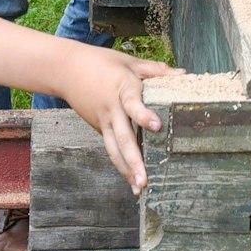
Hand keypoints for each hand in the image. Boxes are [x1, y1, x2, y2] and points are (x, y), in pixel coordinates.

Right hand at [61, 45, 181, 192]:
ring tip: (138, 188)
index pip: (133, 103)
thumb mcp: (129, 62)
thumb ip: (156, 70)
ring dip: (126, 170)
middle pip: (123, 138)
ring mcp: (103, 121)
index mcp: (122, 89)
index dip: (144, 115)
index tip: (156, 126)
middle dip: (134, 161)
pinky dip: (121, 163)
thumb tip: (184, 74)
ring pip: (114, 149)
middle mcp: (112, 109)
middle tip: (144, 181)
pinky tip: (131, 178)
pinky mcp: (99, 128)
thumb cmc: (101, 63)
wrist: (67, 70)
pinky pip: (111, 147)